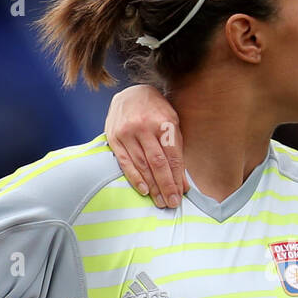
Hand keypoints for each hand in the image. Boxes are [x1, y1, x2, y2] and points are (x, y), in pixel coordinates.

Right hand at [104, 84, 185, 208]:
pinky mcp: (114, 138)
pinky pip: (125, 162)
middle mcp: (145, 127)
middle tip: (171, 203)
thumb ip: (177, 150)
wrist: (131, 94)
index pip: (172, 156)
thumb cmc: (156, 111)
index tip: (180, 194)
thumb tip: (182, 181)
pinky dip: (135, 178)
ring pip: (142, 165)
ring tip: (160, 201)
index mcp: (164, 122)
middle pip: (158, 163)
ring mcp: (128, 132)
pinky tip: (144, 190)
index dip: (177, 178)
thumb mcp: (173, 123)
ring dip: (152, 186)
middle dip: (166, 186)